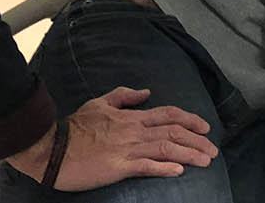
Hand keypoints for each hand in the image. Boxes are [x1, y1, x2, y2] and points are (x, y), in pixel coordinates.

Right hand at [7, 87, 218, 190]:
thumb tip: (146, 92)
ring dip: (189, 154)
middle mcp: (134, 131)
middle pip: (174, 132)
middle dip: (197, 140)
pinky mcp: (117, 167)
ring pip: (166, 149)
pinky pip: (146, 166)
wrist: (51, 148)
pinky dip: (164, 168)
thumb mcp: (100, 103)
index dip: (190, 120)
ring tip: (205, 161)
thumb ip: (124, 96)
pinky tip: (179, 172)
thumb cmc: (74, 127)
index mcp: (131, 117)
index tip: (205, 128)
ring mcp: (127, 149)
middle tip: (213, 150)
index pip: (168, 114)